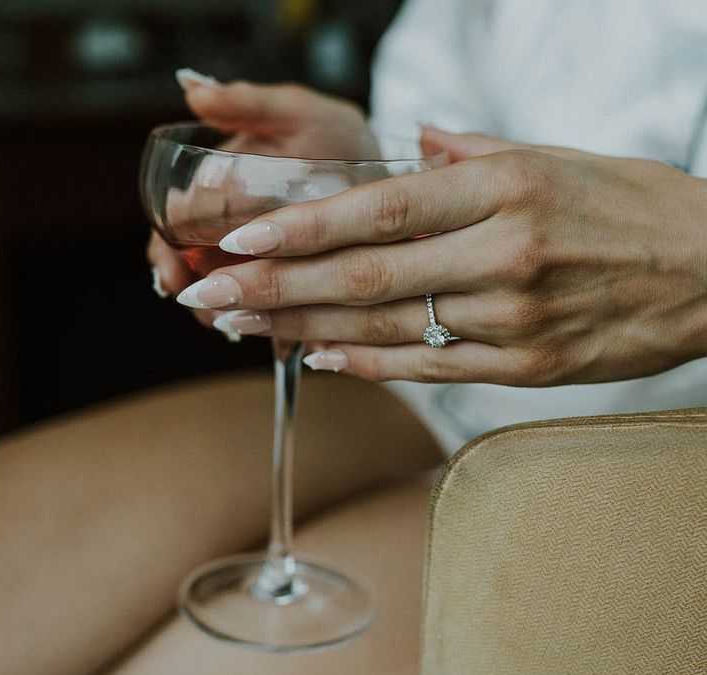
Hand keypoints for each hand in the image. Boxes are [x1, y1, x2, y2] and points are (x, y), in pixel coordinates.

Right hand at [147, 76, 375, 332]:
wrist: (382, 167)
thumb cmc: (334, 136)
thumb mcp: (297, 112)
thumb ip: (249, 104)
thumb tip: (191, 87)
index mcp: (218, 188)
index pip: (175, 222)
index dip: (168, 248)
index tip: (172, 266)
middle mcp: (228, 227)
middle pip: (190, 266)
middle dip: (192, 289)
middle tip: (202, 305)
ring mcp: (254, 258)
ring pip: (222, 293)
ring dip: (221, 310)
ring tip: (232, 322)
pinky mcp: (284, 281)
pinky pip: (263, 309)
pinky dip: (261, 320)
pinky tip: (272, 331)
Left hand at [176, 129, 706, 385]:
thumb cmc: (630, 206)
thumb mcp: (553, 156)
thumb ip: (470, 152)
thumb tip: (409, 143)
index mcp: (501, 187)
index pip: (377, 208)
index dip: (299, 226)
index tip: (236, 234)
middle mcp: (498, 253)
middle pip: (362, 274)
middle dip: (272, 284)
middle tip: (207, 290)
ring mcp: (510, 318)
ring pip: (383, 326)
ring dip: (301, 327)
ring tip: (241, 324)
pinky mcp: (523, 367)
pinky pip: (427, 366)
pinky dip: (366, 363)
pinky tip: (316, 358)